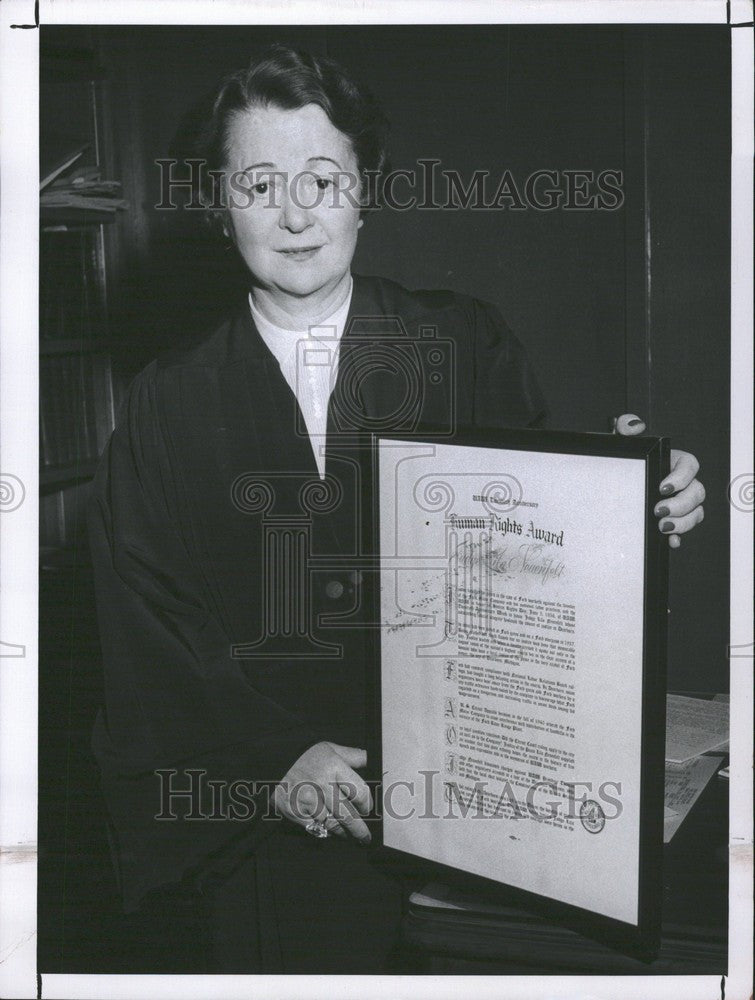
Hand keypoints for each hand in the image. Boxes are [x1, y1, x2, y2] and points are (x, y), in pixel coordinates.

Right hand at [273, 741, 372, 842]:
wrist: (272, 760)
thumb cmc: (305, 754)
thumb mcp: (330, 748)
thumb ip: (354, 756)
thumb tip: (375, 760)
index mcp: (334, 767)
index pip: (360, 793)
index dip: (367, 804)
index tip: (367, 809)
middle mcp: (322, 784)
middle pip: (348, 815)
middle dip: (359, 829)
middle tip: (365, 837)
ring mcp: (307, 800)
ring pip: (332, 824)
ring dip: (342, 832)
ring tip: (349, 834)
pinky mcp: (295, 812)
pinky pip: (315, 827)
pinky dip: (323, 830)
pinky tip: (329, 830)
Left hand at [614, 413, 704, 547]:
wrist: (610, 484)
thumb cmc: (623, 461)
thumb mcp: (622, 443)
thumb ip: (626, 427)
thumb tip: (635, 425)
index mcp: (674, 462)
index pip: (690, 466)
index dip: (681, 478)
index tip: (662, 488)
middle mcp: (683, 483)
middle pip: (697, 493)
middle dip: (681, 505)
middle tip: (658, 511)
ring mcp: (680, 503)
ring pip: (696, 513)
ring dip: (683, 523)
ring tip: (661, 527)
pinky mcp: (672, 519)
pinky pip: (684, 529)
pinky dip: (678, 536)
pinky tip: (670, 542)